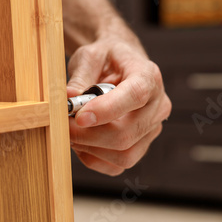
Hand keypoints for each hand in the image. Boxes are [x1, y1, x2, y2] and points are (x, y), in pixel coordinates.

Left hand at [67, 35, 171, 175]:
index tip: (79, 116)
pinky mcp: (141, 146)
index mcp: (148, 76)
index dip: (106, 110)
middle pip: (127, 133)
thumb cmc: (105, 59)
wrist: (118, 65)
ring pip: (124, 155)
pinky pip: (117, 166)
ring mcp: (152, 129)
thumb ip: (80, 76)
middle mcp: (158, 105)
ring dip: (90, 148)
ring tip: (71, 132)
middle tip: (63, 125)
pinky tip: (81, 142)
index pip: (135, 96)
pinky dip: (94, 159)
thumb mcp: (90, 55)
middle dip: (89, 135)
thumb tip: (68, 99)